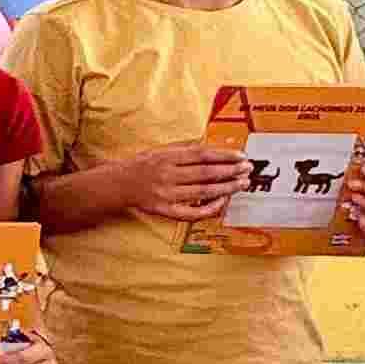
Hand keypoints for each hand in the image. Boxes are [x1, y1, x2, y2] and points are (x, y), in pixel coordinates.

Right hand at [115, 139, 243, 222]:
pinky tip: (221, 202)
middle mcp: (167, 175)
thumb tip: (213, 151)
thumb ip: (184, 150)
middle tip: (247, 169)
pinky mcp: (164, 210)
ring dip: (226, 188)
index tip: (241, 156)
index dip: (224, 155)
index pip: (202, 155)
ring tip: (242, 183)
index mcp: (166, 157)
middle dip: (230, 171)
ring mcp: (166, 194)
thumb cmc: (141, 165)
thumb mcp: (160, 151)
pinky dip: (208, 208)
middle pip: (206, 173)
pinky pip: (191, 213)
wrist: (117, 184)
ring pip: (203, 192)